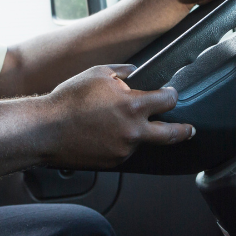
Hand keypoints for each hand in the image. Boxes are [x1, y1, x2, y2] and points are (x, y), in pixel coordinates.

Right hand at [39, 65, 193, 168]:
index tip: (171, 94)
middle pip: (171, 134)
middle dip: (184, 131)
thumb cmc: (69, 99)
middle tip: (190, 130)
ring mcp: (124, 150)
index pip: (167, 101)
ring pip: (142, 141)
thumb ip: (123, 72)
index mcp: (133, 106)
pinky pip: (124, 151)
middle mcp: (133, 131)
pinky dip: (120, 142)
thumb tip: (135, 72)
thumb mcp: (97, 73)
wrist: (45, 129)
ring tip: (115, 123)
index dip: (171, 95)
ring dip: (138, 133)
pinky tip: (104, 133)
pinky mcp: (113, 162)